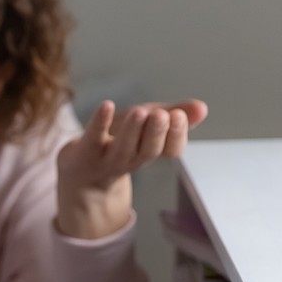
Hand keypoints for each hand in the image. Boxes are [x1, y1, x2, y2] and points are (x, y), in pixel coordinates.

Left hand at [56, 99, 207, 238]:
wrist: (78, 175)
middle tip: (162, 115)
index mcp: (148, 152)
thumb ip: (173, 117)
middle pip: (147, 151)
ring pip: (122, 149)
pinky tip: (107, 106)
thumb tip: (203, 108)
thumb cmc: (116, 145)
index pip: (170, 150)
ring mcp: (105, 158)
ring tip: (141, 111)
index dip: (176, 135)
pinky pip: (92, 138)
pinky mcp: (83, 151)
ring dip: (133, 130)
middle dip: (157, 133)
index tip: (179, 116)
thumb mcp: (145, 128)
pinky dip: (99, 123)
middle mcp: (130, 159)